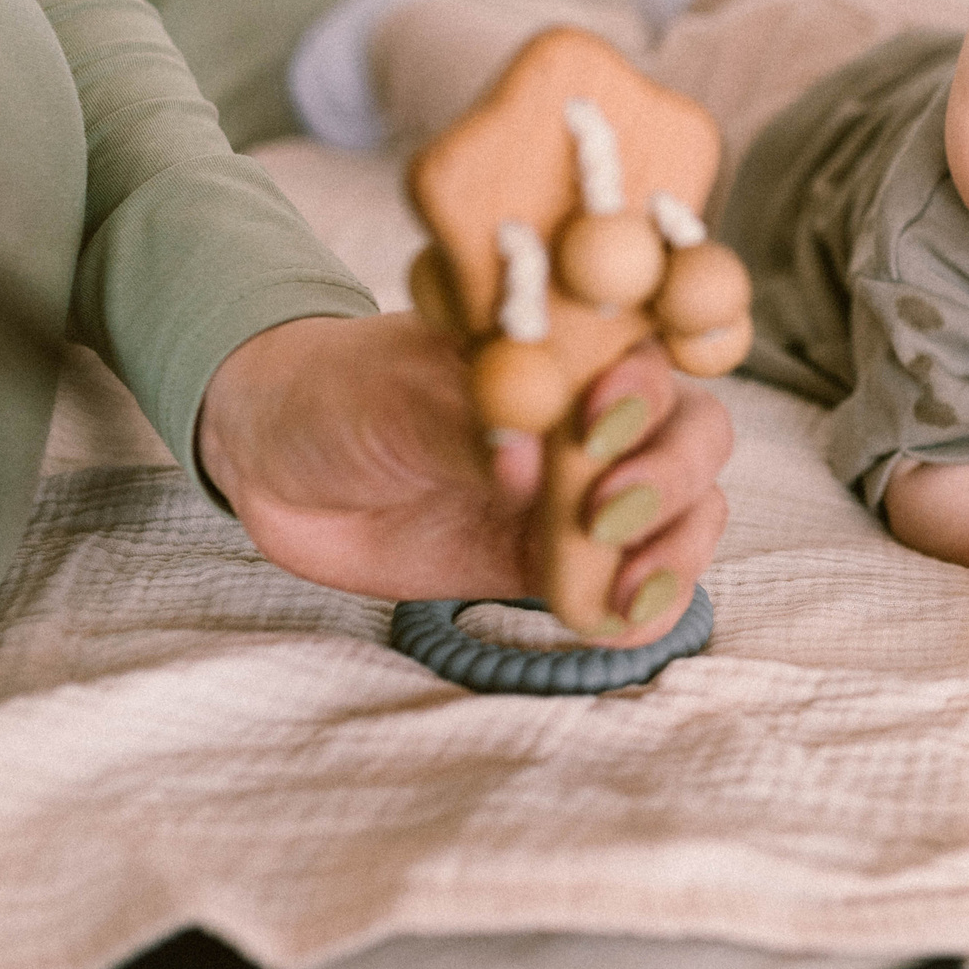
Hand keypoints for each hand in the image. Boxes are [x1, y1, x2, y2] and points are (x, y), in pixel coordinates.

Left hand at [198, 313, 729, 638]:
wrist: (276, 457)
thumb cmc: (342, 392)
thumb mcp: (391, 395)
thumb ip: (461, 426)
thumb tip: (524, 464)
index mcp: (571, 344)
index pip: (650, 358)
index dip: (645, 392)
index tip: (594, 429)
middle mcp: (597, 412)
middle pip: (692, 439)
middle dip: (668, 481)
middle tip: (605, 516)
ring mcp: (583, 490)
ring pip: (682, 515)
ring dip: (671, 553)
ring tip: (625, 591)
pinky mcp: (555, 561)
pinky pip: (627, 587)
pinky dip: (642, 610)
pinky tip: (620, 624)